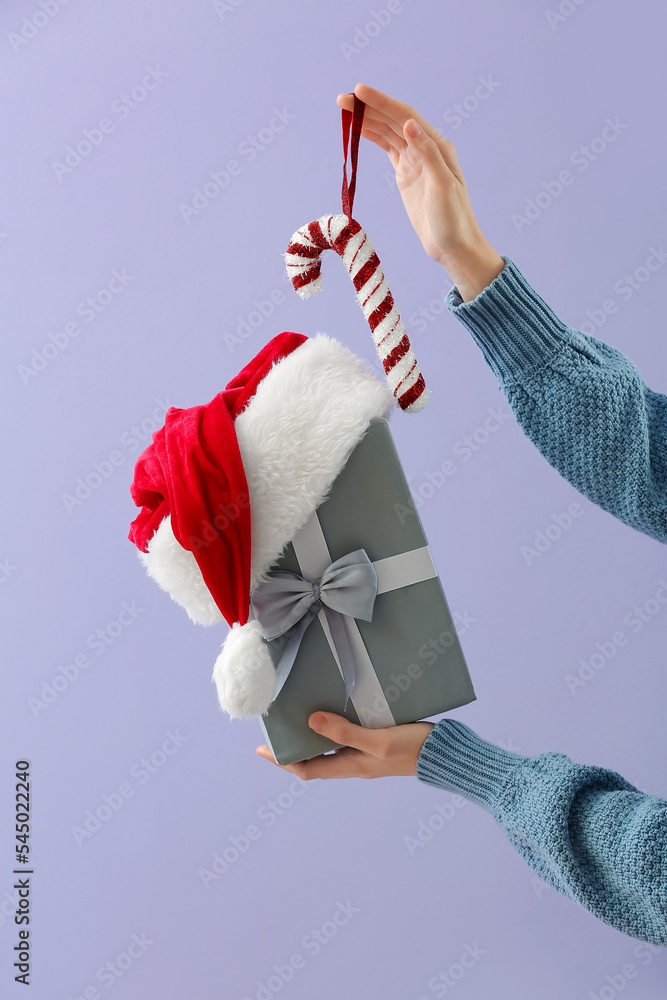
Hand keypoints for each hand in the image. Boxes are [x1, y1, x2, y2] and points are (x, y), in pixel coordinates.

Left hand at [256, 711, 434, 778]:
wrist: (443, 755)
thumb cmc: (411, 749)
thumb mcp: (376, 740)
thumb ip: (345, 732)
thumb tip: (311, 721)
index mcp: (351, 765)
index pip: (308, 769)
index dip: (283, 762)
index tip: (262, 751)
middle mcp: (355, 763)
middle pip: (316, 760)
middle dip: (295, 749)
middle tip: (279, 731)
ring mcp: (367, 755)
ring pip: (332, 749)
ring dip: (314, 738)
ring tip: (301, 719)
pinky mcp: (379, 745)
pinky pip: (349, 739)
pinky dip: (336, 730)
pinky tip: (338, 712)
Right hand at [336, 83, 504, 301]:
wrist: (454, 246)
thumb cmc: (453, 219)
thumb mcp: (442, 186)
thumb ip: (427, 153)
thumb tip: (409, 124)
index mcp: (437, 145)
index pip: (405, 115)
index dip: (381, 102)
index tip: (359, 91)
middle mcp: (426, 147)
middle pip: (393, 120)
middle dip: (368, 108)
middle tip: (342, 100)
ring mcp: (415, 160)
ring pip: (388, 132)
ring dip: (367, 120)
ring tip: (344, 110)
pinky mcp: (406, 174)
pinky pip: (387, 149)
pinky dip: (372, 137)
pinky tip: (358, 131)